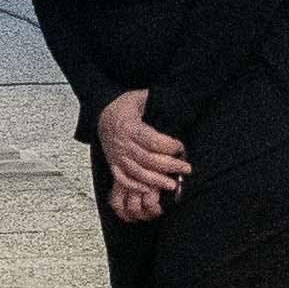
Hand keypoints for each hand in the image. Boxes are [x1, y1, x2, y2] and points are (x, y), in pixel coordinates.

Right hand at [98, 89, 190, 207]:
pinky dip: (135, 186)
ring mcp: (117, 156)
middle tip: (186, 168)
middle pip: (148, 159)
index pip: (152, 141)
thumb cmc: (125, 106)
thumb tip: (178, 104)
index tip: (181, 147)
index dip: (169, 146)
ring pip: (137, 172)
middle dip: (170, 165)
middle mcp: (122, 144)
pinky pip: (122, 180)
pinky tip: (149, 190)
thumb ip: (155, 102)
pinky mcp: (113, 164)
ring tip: (172, 184)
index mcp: (129, 127)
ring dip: (156, 180)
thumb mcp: (140, 97)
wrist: (101, 114)